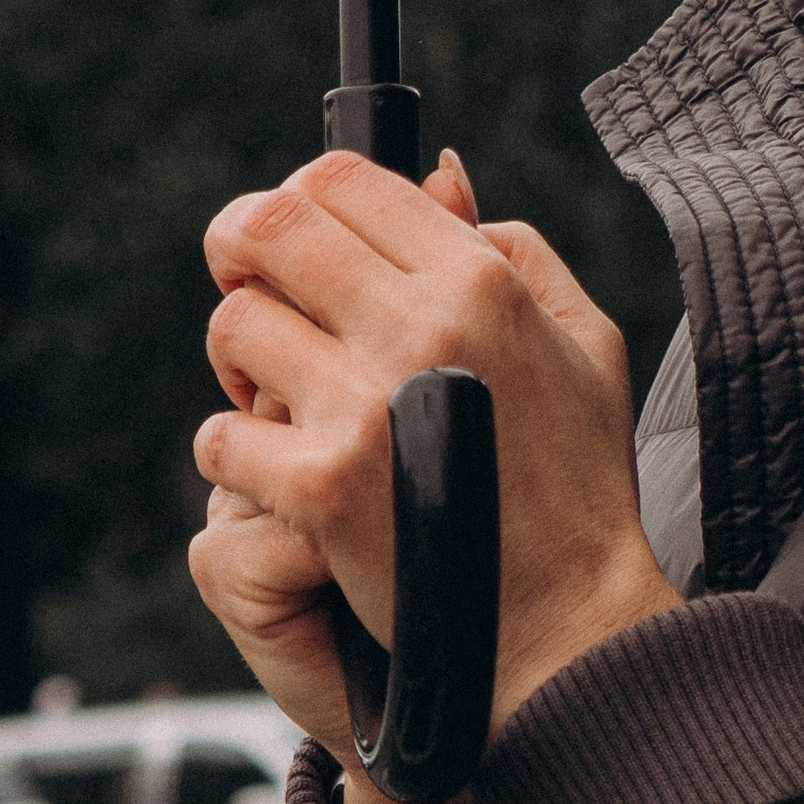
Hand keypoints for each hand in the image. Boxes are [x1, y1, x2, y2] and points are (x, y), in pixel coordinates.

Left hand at [187, 148, 678, 803]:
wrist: (570, 625)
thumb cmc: (579, 481)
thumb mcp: (580, 338)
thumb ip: (512, 244)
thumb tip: (440, 178)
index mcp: (479, 278)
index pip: (339, 178)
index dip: (298, 197)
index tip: (293, 238)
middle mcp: (420, 325)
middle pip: (268, 227)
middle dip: (239, 250)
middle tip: (251, 291)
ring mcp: (366, 407)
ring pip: (234, 327)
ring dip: (240, 360)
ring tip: (272, 394)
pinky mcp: (322, 489)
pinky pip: (223, 435)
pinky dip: (236, 453)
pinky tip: (279, 473)